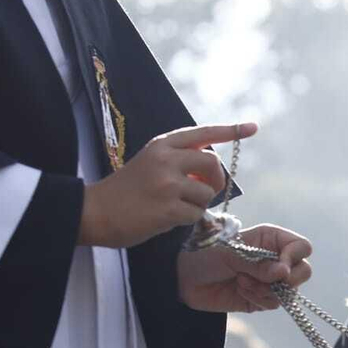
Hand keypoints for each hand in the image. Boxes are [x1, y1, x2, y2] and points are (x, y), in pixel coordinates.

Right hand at [80, 122, 253, 247]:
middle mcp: (165, 159)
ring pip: (207, 193)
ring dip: (198, 205)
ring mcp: (166, 183)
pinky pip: (196, 214)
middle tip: (207, 191)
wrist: (95, 211)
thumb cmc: (125, 191)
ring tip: (175, 207)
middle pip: (213, 163)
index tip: (252, 127)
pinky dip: (188, 220)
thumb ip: (177, 160)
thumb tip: (211, 170)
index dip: (230, 130)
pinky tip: (168, 219)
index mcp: (161, 145)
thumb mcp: (149, 162)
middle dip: (216, 181)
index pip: (202, 133)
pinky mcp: (167, 208)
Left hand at [178, 222, 312, 312]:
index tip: (279, 265)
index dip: (295, 256)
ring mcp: (269, 281)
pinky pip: (273, 304)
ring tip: (242, 282)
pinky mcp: (261, 298)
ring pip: (289, 292)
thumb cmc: (205, 253)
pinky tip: (240, 290)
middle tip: (269, 280)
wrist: (183, 277)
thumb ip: (258, 263)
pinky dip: (258, 299)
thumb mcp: (231, 252)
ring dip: (265, 290)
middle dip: (288, 280)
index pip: (301, 247)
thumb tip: (283, 274)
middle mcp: (275, 258)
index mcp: (271, 239)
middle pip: (303, 271)